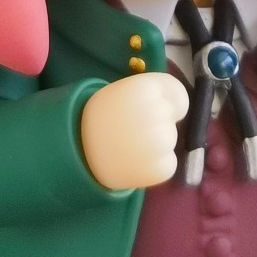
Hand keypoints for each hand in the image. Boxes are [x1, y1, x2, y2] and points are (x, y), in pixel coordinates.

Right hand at [79, 72, 187, 189]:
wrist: (77, 153)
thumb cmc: (101, 119)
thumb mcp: (122, 92)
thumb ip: (150, 93)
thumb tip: (176, 103)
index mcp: (145, 88)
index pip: (178, 95)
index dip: (170, 104)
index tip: (155, 111)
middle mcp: (156, 112)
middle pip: (172, 119)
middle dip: (158, 125)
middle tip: (132, 132)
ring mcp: (160, 142)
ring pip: (170, 142)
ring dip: (155, 146)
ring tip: (130, 148)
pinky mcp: (160, 168)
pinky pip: (168, 165)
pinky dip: (155, 167)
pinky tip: (134, 163)